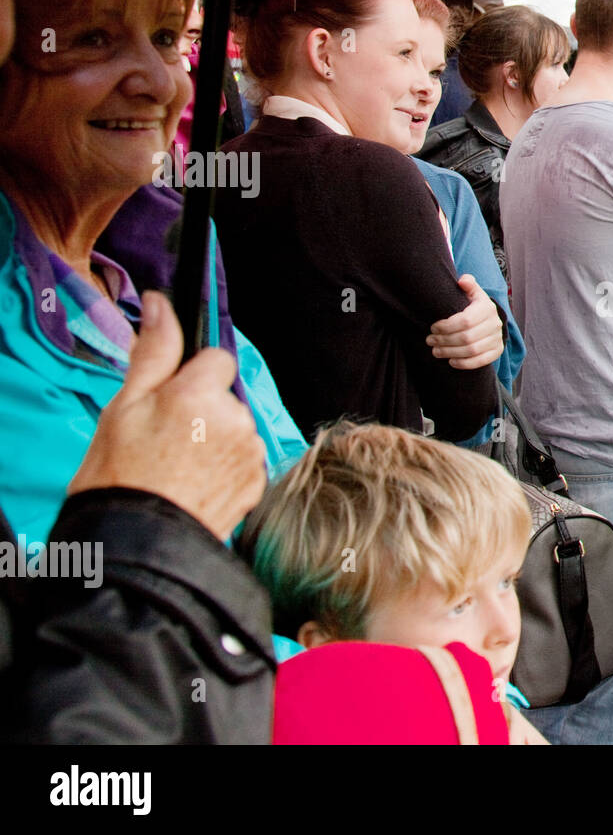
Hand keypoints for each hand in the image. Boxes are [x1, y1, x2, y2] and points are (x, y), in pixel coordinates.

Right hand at [67, 291, 266, 540]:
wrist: (137, 541)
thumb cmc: (120, 475)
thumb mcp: (124, 406)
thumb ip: (153, 352)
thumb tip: (162, 304)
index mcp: (200, 394)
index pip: (218, 357)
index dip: (193, 375)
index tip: (171, 397)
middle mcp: (235, 419)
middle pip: (228, 394)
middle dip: (204, 408)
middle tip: (166, 437)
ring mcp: (251, 453)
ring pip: (238, 426)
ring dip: (217, 438)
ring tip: (179, 465)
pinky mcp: (258, 483)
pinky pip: (245, 459)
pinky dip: (226, 466)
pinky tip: (196, 483)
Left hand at [427, 274, 503, 369]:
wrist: (489, 319)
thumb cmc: (473, 305)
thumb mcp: (471, 292)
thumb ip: (467, 284)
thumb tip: (463, 281)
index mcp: (487, 307)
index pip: (465, 321)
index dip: (446, 326)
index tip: (433, 327)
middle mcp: (495, 323)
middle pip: (467, 337)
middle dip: (444, 340)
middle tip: (430, 340)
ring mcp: (497, 338)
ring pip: (471, 350)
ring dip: (450, 352)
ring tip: (436, 351)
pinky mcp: (497, 351)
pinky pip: (480, 361)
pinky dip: (464, 363)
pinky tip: (450, 361)